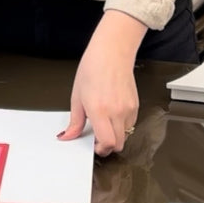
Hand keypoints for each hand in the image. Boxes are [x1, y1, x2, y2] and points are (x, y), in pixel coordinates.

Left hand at [59, 11, 145, 154]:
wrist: (112, 52)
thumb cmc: (93, 69)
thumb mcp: (77, 96)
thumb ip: (74, 121)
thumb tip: (68, 136)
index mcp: (99, 110)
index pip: (106, 142)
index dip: (100, 149)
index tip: (93, 146)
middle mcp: (117, 111)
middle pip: (118, 144)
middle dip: (108, 146)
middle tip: (98, 139)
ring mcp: (128, 109)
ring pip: (126, 135)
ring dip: (116, 135)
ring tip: (105, 123)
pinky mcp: (136, 105)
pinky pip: (131, 124)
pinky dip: (122, 126)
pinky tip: (113, 114)